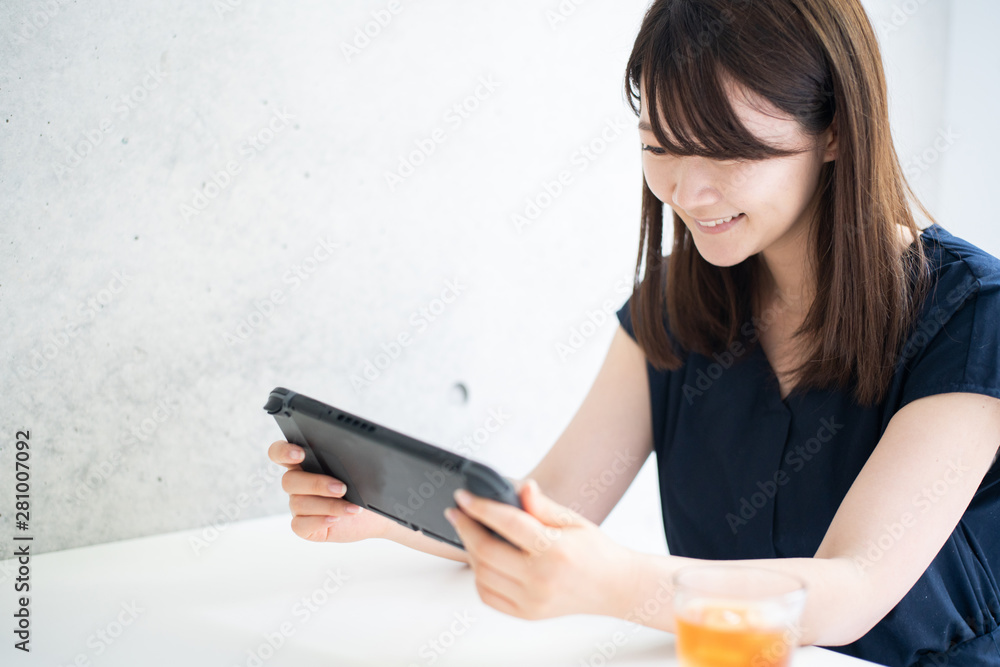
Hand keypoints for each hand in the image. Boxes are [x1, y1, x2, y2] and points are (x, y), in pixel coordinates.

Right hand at [268, 440, 392, 542]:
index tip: (300, 454)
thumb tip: (352, 457)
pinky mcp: (304, 526)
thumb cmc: (365, 489)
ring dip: (328, 505)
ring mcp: (299, 506)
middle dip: (316, 484)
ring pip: (298, 503)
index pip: (280, 452)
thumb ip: (348, 460)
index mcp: (306, 463)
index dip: (284, 452)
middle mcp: (298, 483)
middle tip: (342, 488)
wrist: (375, 516)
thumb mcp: (361, 471)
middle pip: (289, 480)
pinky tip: (336, 519)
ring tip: (352, 508)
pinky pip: (300, 525)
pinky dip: (319, 521)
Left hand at [444, 478, 635, 619]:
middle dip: (465, 528)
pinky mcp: (526, 613)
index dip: (480, 507)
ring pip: (481, 575)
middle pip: (485, 551)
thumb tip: (521, 487)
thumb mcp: (572, 520)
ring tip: (470, 532)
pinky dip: (478, 575)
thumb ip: (542, 505)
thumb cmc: (594, 550)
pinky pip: (488, 595)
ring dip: (469, 551)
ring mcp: (532, 601)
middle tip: (457, 512)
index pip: (507, 523)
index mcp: (555, 550)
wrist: (613, 587)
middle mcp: (541, 579)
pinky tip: (481, 558)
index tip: (463, 496)